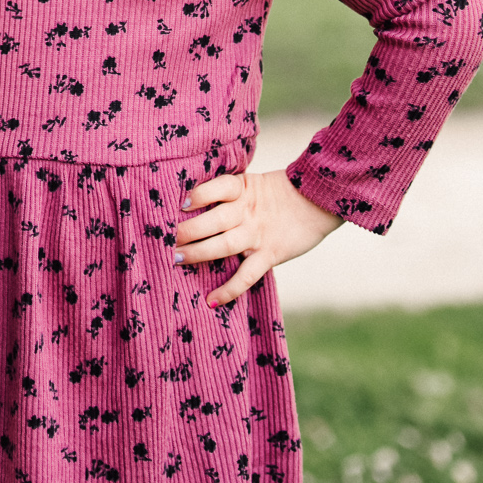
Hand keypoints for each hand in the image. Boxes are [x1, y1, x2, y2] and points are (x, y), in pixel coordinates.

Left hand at [173, 170, 343, 305]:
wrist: (319, 201)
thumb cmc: (280, 192)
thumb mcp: (253, 183)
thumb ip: (228, 192)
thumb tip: (190, 201)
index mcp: (242, 188)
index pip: (216, 188)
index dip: (197, 195)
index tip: (179, 203)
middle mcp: (248, 211)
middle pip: (211, 221)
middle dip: (185, 231)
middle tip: (163, 239)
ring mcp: (258, 234)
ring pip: (222, 246)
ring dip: (197, 254)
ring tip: (175, 259)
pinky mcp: (271, 254)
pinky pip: (247, 276)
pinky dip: (229, 290)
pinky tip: (212, 300)